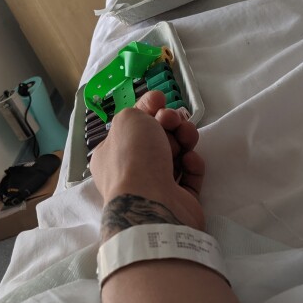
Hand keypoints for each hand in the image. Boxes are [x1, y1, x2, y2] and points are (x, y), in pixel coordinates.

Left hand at [90, 91, 204, 232]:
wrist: (151, 203)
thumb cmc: (134, 158)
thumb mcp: (128, 120)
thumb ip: (140, 109)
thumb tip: (154, 104)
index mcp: (110, 154)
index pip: (132, 127)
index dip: (148, 109)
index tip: (161, 99)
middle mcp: (130, 172)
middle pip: (157, 139)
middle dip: (169, 124)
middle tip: (174, 121)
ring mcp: (154, 188)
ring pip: (176, 155)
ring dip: (184, 140)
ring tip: (187, 137)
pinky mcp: (178, 200)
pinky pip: (189, 176)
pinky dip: (192, 165)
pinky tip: (191, 159)